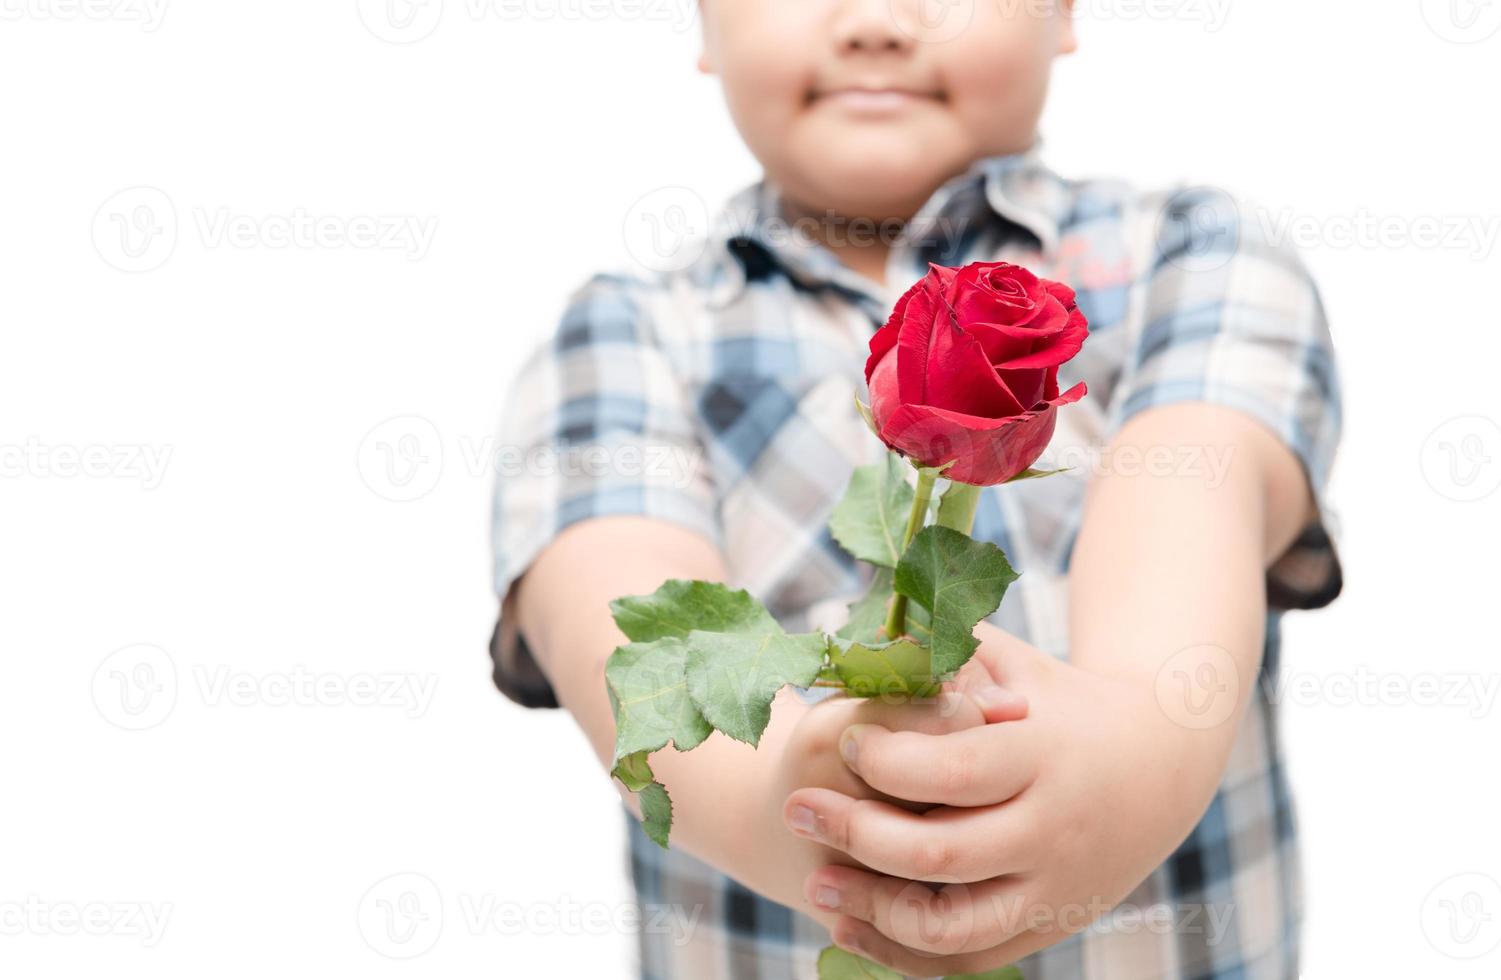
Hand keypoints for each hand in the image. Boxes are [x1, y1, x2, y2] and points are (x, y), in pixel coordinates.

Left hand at [785, 624, 1227, 974]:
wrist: (1160, 764)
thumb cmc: (1059, 700)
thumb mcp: (1015, 664)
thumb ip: (944, 656)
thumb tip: (860, 652)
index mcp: (1043, 755)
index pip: (954, 769)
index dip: (885, 762)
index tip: (845, 744)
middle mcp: (1052, 830)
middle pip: (940, 853)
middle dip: (856, 834)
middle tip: (797, 808)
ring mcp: (1052, 888)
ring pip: (951, 926)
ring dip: (873, 910)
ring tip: (817, 882)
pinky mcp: (1046, 926)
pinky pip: (968, 961)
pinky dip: (904, 954)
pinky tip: (851, 926)